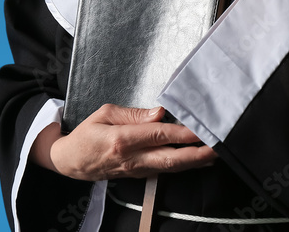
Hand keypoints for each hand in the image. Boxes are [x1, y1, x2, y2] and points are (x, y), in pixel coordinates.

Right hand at [31, 104, 216, 180]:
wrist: (71, 161)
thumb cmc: (87, 134)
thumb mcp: (105, 113)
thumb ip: (133, 114)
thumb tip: (159, 113)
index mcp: (122, 140)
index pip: (158, 135)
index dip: (182, 133)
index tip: (200, 129)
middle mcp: (132, 158)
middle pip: (170, 159)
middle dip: (197, 154)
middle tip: (217, 146)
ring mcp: (136, 170)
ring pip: (170, 168)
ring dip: (194, 162)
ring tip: (215, 153)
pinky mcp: (138, 175)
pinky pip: (164, 170)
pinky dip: (182, 166)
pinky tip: (197, 160)